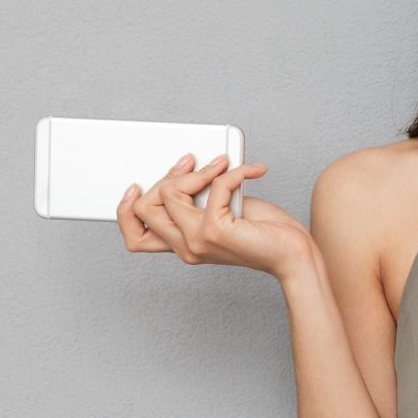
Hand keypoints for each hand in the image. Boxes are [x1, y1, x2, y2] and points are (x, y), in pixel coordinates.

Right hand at [117, 152, 312, 278]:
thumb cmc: (263, 232)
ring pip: (169, 193)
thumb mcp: (222, 212)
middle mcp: (185, 247)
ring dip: (200, 170)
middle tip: (194, 165)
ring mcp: (197, 241)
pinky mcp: (216, 230)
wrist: (293, 253)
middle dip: (166, 177)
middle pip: (144, 208)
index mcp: (182, 245)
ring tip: (225, 166)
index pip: (134, 237)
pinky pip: (214, 185)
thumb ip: (197, 199)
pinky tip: (253, 171)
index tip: (137, 184)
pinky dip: (234, 171)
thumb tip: (184, 168)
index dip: (125, 209)